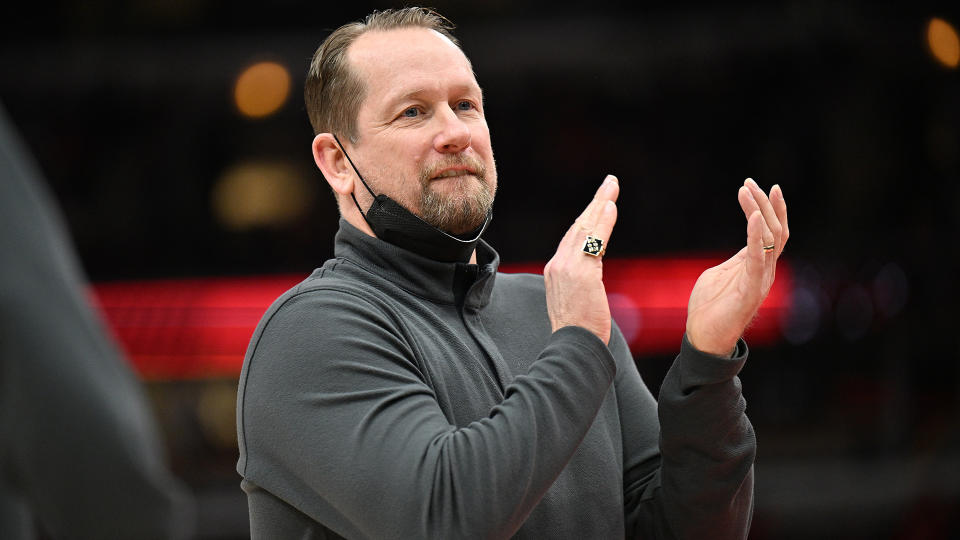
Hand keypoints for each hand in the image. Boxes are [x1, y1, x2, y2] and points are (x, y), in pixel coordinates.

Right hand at [544, 175, 618, 343]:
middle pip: (578, 227)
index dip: (587, 219)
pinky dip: (603, 223)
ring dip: (600, 205)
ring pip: (586, 229)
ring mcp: (568, 268)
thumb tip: (591, 280)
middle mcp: (558, 265)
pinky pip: (595, 241)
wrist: (573, 347)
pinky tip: (611, 208)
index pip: (573, 238)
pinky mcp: (582, 273)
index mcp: (556, 271)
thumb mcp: (576, 302)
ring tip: (612, 188)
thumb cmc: (579, 332)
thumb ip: (581, 285)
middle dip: (594, 204)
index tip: (599, 204)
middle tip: (610, 184)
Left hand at [685, 178, 789, 354]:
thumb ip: (735, 259)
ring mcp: (760, 280)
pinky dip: (756, 235)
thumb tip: (743, 247)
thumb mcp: (721, 274)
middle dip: (764, 203)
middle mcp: (764, 271)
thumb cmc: (709, 308)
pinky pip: (757, 258)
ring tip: (746, 190)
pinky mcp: (750, 289)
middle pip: (774, 230)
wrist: (703, 338)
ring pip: (769, 239)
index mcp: (757, 266)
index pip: (773, 233)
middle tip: (749, 182)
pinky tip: (753, 217)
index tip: (764, 186)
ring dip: (758, 211)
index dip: (772, 209)